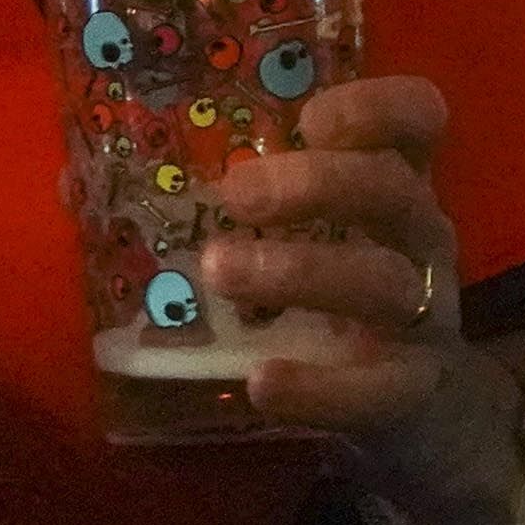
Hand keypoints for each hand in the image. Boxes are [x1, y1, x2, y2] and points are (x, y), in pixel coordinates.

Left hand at [198, 76, 518, 524]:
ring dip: (300, 271)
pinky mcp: (411, 395)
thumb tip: (97, 174)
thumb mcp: (319, 231)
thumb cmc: (345, 294)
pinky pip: (376, 391)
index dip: (375, 108)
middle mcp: (419, 240)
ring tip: (220, 270)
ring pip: (382, 283)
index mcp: (398, 185)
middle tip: (234, 194)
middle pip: (392, 192)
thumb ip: (247, 194)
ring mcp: (423, 319)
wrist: (428, 415)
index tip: (310, 119)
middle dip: (315, 183)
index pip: (418, 121)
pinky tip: (263, 382)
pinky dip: (320, 389)